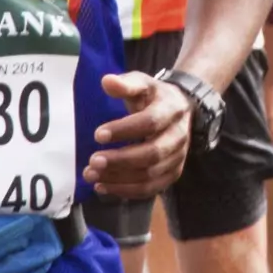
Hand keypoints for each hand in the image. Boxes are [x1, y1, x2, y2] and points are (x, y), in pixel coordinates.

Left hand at [86, 72, 190, 198]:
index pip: (150, 122)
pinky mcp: (173, 174)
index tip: (97, 135)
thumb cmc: (154, 97)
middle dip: (120, 160)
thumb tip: (106, 81)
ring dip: (118, 179)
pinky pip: (151, 189)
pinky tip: (103, 187)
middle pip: (151, 154)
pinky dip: (126, 191)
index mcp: (171, 110)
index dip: (124, 130)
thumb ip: (126, 84)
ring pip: (150, 175)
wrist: (181, 109)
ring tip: (91, 176)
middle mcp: (179, 136)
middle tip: (93, 161)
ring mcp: (178, 158)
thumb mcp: (142, 83)